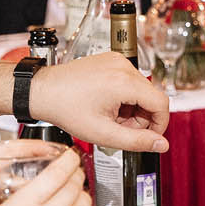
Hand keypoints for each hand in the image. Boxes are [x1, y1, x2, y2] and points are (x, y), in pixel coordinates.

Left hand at [31, 53, 169, 152]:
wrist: (42, 91)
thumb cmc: (65, 108)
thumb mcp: (103, 133)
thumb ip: (137, 142)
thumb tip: (162, 145)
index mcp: (124, 82)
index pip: (162, 103)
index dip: (159, 124)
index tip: (149, 136)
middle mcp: (123, 67)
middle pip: (151, 97)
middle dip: (142, 118)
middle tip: (120, 129)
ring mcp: (117, 61)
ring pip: (142, 90)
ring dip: (133, 109)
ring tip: (111, 118)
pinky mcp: (111, 61)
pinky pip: (130, 82)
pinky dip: (125, 97)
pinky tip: (107, 106)